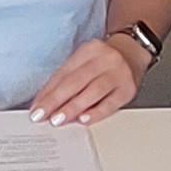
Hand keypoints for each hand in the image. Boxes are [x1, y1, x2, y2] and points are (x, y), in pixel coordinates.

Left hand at [26, 34, 149, 125]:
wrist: (133, 53)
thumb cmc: (104, 62)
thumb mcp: (85, 61)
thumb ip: (67, 79)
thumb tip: (45, 103)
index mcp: (89, 50)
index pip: (63, 73)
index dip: (47, 92)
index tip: (36, 108)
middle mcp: (104, 59)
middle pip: (76, 81)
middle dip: (56, 100)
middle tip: (42, 115)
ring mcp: (118, 73)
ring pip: (92, 91)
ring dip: (73, 108)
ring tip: (58, 119)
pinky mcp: (128, 89)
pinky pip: (111, 103)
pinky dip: (96, 112)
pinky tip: (84, 119)